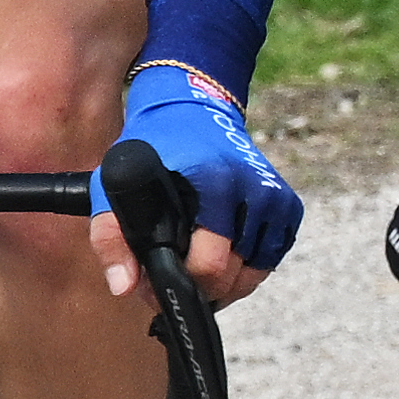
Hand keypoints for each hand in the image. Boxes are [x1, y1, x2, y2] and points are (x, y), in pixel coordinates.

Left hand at [109, 62, 296, 301]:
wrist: (196, 111)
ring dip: (225, 281)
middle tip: (173, 277)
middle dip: (201, 288)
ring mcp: (275, 197)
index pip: (210, 263)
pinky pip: (270, 258)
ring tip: (194, 266)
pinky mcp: (288, 204)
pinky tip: (221, 255)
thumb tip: (124, 287)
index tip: (158, 284)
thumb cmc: (152, 150)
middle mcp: (255, 190)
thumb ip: (110, 236)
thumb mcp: (114, 184)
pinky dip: (248, 266)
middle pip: (234, 275)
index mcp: (216, 184)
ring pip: (255, 273)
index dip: (181, 285)